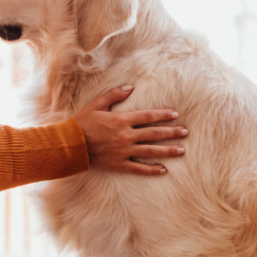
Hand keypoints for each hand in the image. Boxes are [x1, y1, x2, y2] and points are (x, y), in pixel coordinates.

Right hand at [73, 85, 187, 175]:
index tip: (175, 115)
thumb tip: (130, 87)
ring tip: (181, 150)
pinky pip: (139, 167)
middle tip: (185, 132)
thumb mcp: (96, 104)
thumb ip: (114, 94)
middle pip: (154, 134)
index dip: (163, 115)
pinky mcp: (119, 164)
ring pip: (150, 151)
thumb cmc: (82, 122)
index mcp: (122, 120)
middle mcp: (126, 136)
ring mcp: (124, 151)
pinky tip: (163, 169)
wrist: (71, 144)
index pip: (148, 116)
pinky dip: (152, 169)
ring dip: (167, 150)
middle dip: (171, 132)